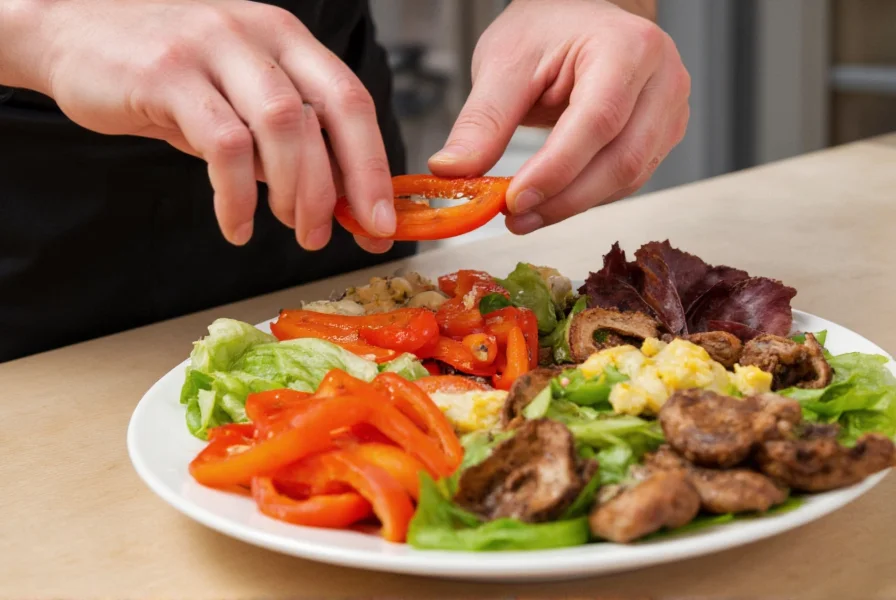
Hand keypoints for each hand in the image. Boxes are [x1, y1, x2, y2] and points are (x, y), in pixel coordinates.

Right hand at [27, 0, 397, 249]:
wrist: (73, 35)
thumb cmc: (166, 77)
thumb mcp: (237, 101)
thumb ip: (283, 143)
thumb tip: (334, 203)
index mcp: (286, 39)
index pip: (350, 100)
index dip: (373, 165)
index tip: (384, 219)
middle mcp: (257, 35)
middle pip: (327, 112)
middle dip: (347, 184)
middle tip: (340, 235)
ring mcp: (213, 47)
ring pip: (283, 126)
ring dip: (298, 192)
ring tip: (296, 232)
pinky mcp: (168, 74)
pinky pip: (223, 146)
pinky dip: (237, 197)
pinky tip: (237, 225)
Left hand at [428, 0, 689, 233]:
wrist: (576, 18)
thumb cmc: (547, 31)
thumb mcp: (504, 65)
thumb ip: (482, 122)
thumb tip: (453, 171)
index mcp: (627, 47)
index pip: (597, 120)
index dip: (556, 169)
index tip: (515, 199)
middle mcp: (661, 78)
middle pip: (621, 159)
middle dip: (563, 199)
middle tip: (515, 217)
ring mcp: (669, 109)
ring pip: (628, 178)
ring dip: (573, 205)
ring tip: (525, 213)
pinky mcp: (663, 135)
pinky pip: (628, 180)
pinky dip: (586, 197)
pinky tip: (552, 199)